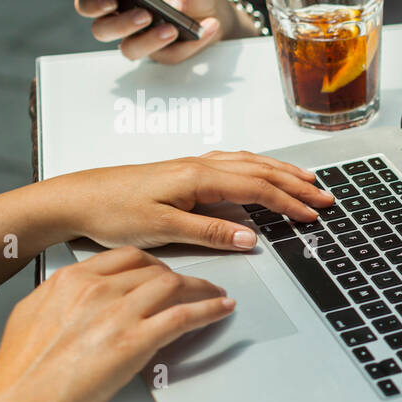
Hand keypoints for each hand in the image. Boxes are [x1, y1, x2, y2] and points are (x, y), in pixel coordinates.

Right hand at [0, 248, 233, 401]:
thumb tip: (77, 297)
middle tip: (196, 286)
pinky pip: (184, 316)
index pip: (126, 258)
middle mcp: (96, 290)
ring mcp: (118, 314)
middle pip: (155, 270)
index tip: (165, 271)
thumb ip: (62, 299)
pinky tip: (222, 309)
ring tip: (217, 295)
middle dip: (181, 277)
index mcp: (71, 281)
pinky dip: (209, 310)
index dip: (154, 264)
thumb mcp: (33, 315)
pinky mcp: (135, 341)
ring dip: (203, 289)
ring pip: (174, 286)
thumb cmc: (22, 371)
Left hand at [45, 151, 333, 250]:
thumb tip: (251, 237)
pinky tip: (262, 171)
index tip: (313, 216)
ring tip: (306, 180)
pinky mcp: (185, 172)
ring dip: (281, 172)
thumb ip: (209, 233)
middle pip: (261, 171)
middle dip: (296, 184)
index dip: (289, 203)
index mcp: (198, 177)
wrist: (76, 198)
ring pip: (249, 163)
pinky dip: (258, 167)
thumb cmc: (111, 212)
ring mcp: (193, 166)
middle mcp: (199, 166)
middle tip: (325, 197)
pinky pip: (234, 163)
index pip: (257, 188)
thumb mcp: (162, 229)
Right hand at [73, 0, 253, 62]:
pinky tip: (208, 27)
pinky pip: (170, 57)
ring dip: (151, 40)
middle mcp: (123, 20)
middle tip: (144, 16)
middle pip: (102, 30)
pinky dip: (191, 44)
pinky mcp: (163, 56)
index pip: (88, 2)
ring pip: (131, 50)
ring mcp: (141, 41)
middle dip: (120, 25)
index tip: (110, 1)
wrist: (216, 10)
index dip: (91, 4)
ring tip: (174, 28)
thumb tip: (173, 4)